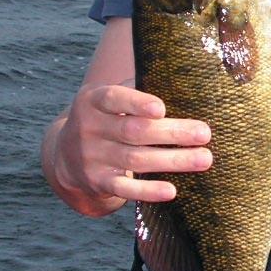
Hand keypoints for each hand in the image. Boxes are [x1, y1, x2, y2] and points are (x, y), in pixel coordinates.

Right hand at [42, 81, 212, 215]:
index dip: (136, 103)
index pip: (113, 99)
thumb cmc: (105, 118)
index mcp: (92, 101)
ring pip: (135, 160)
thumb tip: (183, 80)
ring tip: (204, 158)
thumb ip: (136, 88)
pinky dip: (148, 191)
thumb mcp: (109, 99)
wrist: (66, 154)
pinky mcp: (98, 183)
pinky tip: (171, 190)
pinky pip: (125, 189)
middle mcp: (89, 128)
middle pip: (134, 132)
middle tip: (205, 133)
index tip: (161, 108)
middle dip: (172, 133)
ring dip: (173, 160)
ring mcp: (92, 158)